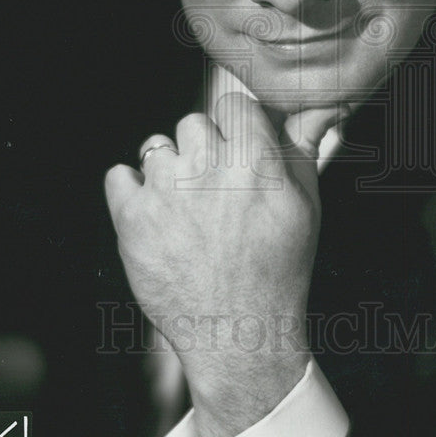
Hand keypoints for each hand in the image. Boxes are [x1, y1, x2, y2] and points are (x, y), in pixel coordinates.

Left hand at [104, 93, 341, 436]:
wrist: (239, 333)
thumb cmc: (278, 269)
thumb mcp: (306, 207)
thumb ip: (301, 149)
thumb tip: (317, 109)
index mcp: (255, 161)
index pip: (232, 103)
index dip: (235, 127)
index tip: (237, 151)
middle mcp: (208, 168)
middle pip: (193, 122)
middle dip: (203, 149)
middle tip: (214, 189)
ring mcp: (165, 191)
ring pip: (156, 146)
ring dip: (168, 170)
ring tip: (186, 209)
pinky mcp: (132, 218)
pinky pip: (119, 175)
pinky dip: (131, 191)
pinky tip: (156, 216)